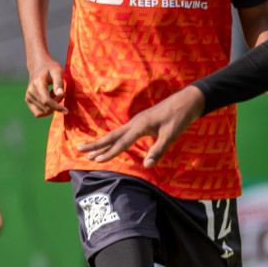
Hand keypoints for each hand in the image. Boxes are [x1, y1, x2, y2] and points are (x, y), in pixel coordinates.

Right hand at [25, 56, 66, 116]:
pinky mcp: (28, 101)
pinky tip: (49, 99)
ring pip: (43, 111)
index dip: (57, 107)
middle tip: (60, 93)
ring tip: (53, 94)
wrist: (38, 66)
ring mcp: (28, 97)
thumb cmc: (50, 68)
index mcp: (37, 84)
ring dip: (52, 107)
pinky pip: (38, 113)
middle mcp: (30, 92)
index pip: (46, 101)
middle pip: (47, 107)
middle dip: (57, 103)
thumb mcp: (57, 71)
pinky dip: (46, 109)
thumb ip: (59, 83)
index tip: (67, 111)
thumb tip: (60, 94)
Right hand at [77, 86, 204, 166]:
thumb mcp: (171, 135)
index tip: (94, 161)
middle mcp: (135, 122)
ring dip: (103, 142)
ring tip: (91, 150)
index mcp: (139, 126)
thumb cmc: (180, 117)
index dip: (108, 153)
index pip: (121, 143)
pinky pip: (124, 132)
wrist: (187, 100)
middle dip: (96, 145)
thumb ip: (158, 150)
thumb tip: (147, 166)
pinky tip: (113, 143)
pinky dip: (115, 139)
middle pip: (112, 136)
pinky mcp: (142, 122)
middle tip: (79, 150)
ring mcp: (138, 121)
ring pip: (116, 133)